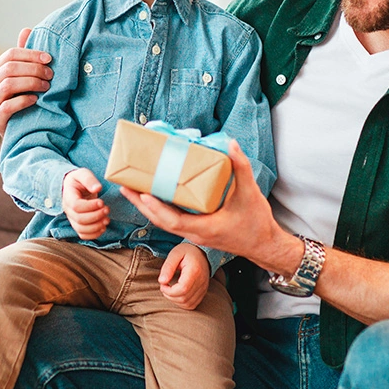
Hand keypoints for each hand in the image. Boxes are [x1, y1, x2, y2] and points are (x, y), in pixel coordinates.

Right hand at [0, 27, 53, 135]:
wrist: (29, 129)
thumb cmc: (29, 97)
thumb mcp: (29, 75)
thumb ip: (26, 55)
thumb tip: (26, 29)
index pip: (10, 55)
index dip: (30, 54)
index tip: (50, 58)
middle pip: (9, 69)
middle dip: (33, 69)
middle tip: (51, 74)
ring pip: (7, 85)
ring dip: (30, 83)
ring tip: (47, 86)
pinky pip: (7, 106)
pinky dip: (23, 100)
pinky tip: (36, 99)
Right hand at [63, 168, 109, 239]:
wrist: (73, 187)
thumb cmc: (78, 180)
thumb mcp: (83, 174)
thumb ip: (89, 179)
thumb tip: (97, 188)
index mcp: (68, 197)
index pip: (76, 206)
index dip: (90, 206)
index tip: (102, 202)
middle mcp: (68, 210)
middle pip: (79, 219)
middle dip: (96, 216)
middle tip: (107, 209)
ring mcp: (72, 219)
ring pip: (81, 229)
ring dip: (96, 227)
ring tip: (107, 219)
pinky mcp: (78, 224)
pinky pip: (83, 234)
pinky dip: (94, 234)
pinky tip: (103, 227)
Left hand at [122, 141, 302, 277]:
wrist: (264, 244)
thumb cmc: (256, 222)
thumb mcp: (250, 193)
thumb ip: (241, 167)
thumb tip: (231, 144)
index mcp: (204, 229)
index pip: (173, 221)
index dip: (157, 208)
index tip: (143, 194)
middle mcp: (194, 233)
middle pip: (160, 221)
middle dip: (141, 204)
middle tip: (124, 186)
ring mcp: (194, 233)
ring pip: (164, 221)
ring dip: (146, 206)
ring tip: (131, 189)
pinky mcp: (196, 230)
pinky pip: (172, 220)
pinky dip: (160, 208)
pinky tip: (153, 195)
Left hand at [158, 242, 209, 308]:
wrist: (201, 253)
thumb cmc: (186, 252)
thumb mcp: (175, 254)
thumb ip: (168, 267)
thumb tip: (162, 281)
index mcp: (195, 271)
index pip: (182, 289)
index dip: (169, 291)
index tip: (163, 284)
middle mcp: (202, 282)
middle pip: (184, 298)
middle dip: (170, 296)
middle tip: (164, 286)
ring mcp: (204, 288)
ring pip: (187, 304)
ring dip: (175, 300)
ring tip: (170, 289)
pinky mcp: (203, 293)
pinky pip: (192, 305)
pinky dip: (182, 303)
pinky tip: (177, 293)